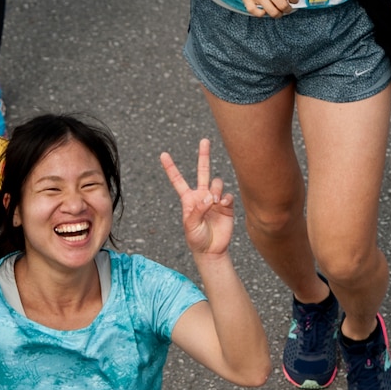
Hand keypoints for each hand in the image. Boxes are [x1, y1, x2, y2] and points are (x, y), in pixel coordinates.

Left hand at [160, 139, 234, 263]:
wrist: (211, 249)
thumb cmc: (196, 239)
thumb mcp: (190, 226)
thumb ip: (198, 210)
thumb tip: (210, 196)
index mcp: (188, 199)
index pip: (178, 180)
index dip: (171, 167)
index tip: (163, 154)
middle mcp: (202, 195)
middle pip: (203, 171)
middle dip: (204, 155)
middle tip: (204, 140)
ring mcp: (215, 199)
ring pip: (216, 183)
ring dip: (215, 189)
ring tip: (214, 202)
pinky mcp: (226, 206)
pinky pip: (227, 195)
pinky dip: (225, 198)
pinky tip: (222, 205)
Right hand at [224, 0, 302, 17]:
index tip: (294, 1)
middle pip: (283, 5)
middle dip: (288, 9)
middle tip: (287, 9)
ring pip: (273, 12)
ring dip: (278, 14)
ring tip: (279, 12)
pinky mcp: (248, 2)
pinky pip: (258, 14)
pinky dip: (263, 14)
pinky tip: (264, 10)